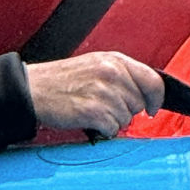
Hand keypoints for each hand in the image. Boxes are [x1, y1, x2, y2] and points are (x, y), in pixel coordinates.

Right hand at [25, 52, 164, 137]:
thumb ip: (121, 75)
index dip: (156, 98)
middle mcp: (112, 73)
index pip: (153, 80)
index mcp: (115, 60)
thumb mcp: (95, 65)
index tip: (152, 108)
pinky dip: (103, 130)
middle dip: (126, 110)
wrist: (33, 89)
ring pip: (127, 118)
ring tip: (93, 112)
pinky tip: (89, 120)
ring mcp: (103, 92)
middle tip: (106, 107)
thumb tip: (145, 94)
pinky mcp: (94, 111)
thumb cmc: (62, 80)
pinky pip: (113, 129)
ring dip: (113, 121)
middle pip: (139, 103)